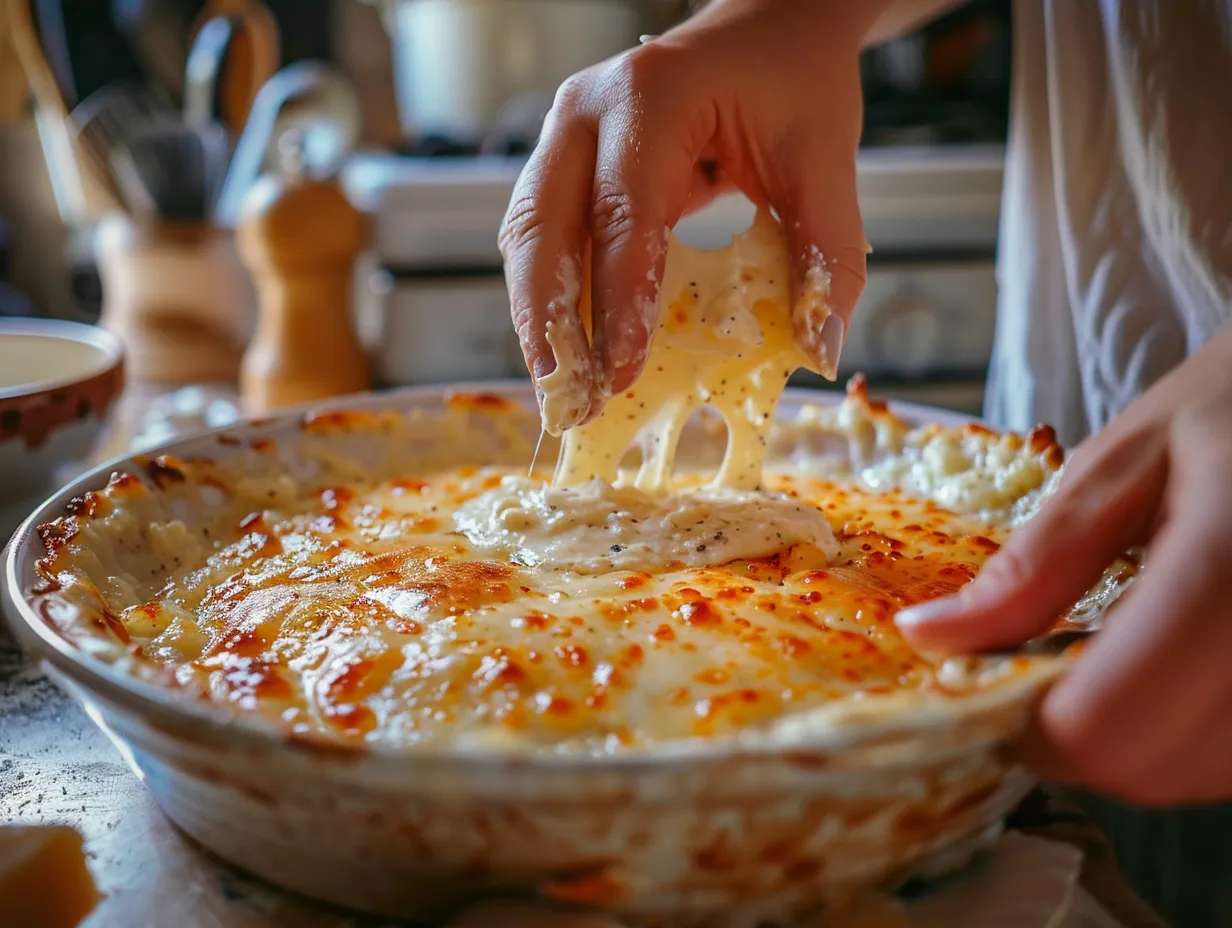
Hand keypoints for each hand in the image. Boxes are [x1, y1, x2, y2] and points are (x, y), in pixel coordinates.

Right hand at [498, 0, 878, 432]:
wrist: (770, 27)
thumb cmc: (793, 80)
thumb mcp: (824, 157)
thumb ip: (828, 252)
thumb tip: (818, 350)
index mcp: (651, 98)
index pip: (622, 214)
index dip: (616, 301)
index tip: (620, 373)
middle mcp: (589, 110)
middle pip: (543, 227)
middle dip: (549, 322)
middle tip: (566, 398)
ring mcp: (567, 132)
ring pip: (527, 234)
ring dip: (537, 315)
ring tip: (558, 386)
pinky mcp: (566, 159)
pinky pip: (542, 232)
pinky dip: (549, 292)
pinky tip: (566, 344)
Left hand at [897, 325, 1231, 805]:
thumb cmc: (1226, 412)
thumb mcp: (1117, 468)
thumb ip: (1031, 567)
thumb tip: (927, 637)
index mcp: (1224, 564)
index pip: (1107, 719)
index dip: (1031, 729)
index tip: (992, 689)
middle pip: (1157, 768)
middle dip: (1080, 738)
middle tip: (1044, 669)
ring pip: (1204, 773)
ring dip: (1140, 742)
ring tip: (1115, 655)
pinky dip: (1189, 728)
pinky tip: (1168, 663)